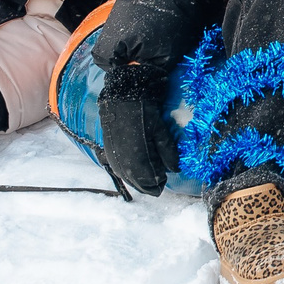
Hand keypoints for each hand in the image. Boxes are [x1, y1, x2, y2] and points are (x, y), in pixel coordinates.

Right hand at [98, 60, 177, 194]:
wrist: (121, 99)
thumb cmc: (143, 114)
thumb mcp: (161, 132)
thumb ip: (168, 153)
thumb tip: (175, 170)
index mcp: (137, 162)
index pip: (151, 183)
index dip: (160, 182)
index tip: (167, 176)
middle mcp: (123, 165)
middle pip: (139, 184)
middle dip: (151, 183)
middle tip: (161, 177)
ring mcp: (114, 160)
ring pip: (129, 179)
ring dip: (140, 179)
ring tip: (151, 172)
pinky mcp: (109, 154)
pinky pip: (121, 172)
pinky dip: (130, 173)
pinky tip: (137, 166)